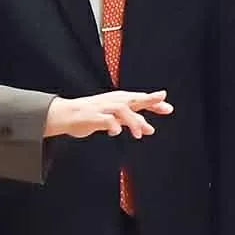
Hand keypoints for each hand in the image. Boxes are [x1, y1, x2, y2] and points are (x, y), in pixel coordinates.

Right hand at [44, 90, 170, 138]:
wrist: (66, 114)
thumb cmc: (93, 115)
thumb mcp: (115, 118)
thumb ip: (132, 121)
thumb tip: (151, 130)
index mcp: (119, 100)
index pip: (140, 99)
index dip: (154, 103)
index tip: (168, 108)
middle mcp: (113, 102)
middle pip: (134, 99)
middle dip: (149, 101)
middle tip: (165, 107)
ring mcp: (103, 108)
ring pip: (122, 109)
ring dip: (133, 121)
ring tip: (139, 134)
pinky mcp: (92, 116)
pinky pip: (105, 119)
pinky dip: (112, 124)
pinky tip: (116, 132)